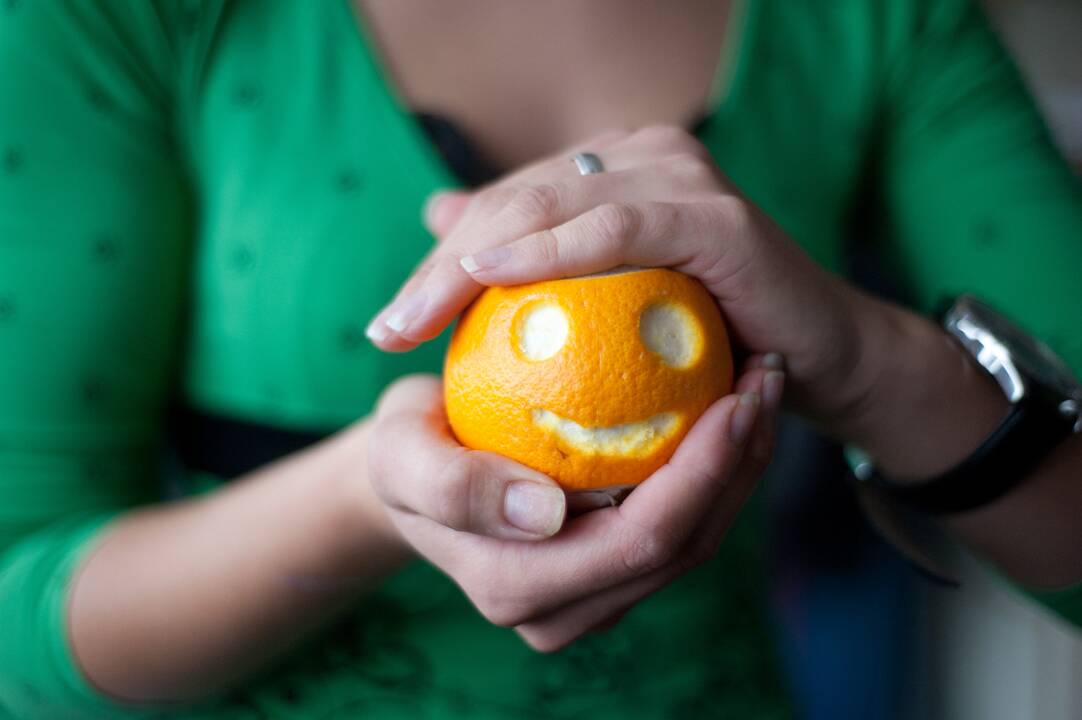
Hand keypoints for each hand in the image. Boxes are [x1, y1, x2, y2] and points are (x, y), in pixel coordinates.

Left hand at [366, 126, 875, 424]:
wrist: (815, 360)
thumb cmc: (712, 341)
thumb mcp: (606, 307)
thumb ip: (532, 256)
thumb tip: (443, 215)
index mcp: (612, 171)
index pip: (504, 206)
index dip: (439, 262)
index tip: (389, 325)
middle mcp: (642, 156)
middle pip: (515, 200)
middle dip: (439, 268)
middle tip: (387, 329)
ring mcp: (681, 176)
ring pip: (550, 203)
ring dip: (472, 260)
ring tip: (417, 317)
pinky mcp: (717, 216)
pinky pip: (619, 229)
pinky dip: (553, 250)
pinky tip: (494, 273)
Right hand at [367, 359, 782, 650]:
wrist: (416, 467)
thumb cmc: (407, 449)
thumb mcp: (401, 455)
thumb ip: (451, 488)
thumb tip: (543, 513)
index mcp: (518, 589)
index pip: (637, 543)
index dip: (700, 475)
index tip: (734, 394)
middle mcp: (564, 610)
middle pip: (684, 548)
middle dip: (738, 464)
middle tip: (766, 378)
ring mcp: (594, 596)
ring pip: (696, 542)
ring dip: (741, 465)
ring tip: (765, 385)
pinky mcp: (614, 568)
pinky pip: (685, 525)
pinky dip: (719, 468)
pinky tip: (737, 408)